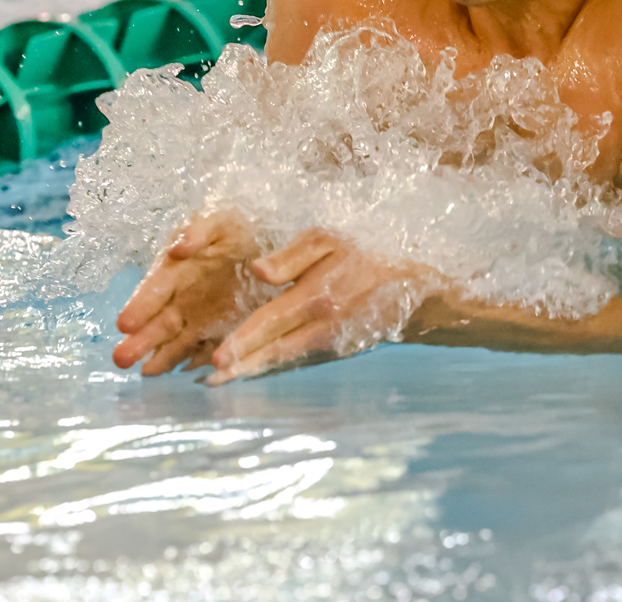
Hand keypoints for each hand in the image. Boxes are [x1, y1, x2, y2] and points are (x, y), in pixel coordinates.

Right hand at [113, 210, 267, 374]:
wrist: (267, 240)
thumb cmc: (238, 227)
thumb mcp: (220, 221)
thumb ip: (198, 231)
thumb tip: (177, 249)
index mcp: (177, 268)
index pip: (156, 288)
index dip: (141, 306)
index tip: (125, 324)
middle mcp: (182, 295)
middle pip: (159, 320)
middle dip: (141, 339)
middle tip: (121, 359)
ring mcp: (198, 315)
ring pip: (175, 338)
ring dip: (159, 355)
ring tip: (143, 373)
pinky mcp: (217, 329)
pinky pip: (202, 348)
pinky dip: (191, 360)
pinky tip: (179, 373)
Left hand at [206, 229, 427, 385]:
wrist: (411, 288)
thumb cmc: (363, 256)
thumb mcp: (329, 241)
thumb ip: (292, 256)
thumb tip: (258, 271)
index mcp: (316, 296)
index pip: (270, 321)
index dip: (243, 341)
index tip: (217, 358)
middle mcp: (321, 326)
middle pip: (272, 349)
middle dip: (241, 365)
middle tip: (210, 379)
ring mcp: (329, 343)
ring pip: (283, 359)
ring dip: (252, 371)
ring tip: (221, 381)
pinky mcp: (334, 351)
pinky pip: (296, 359)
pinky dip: (271, 367)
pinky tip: (251, 371)